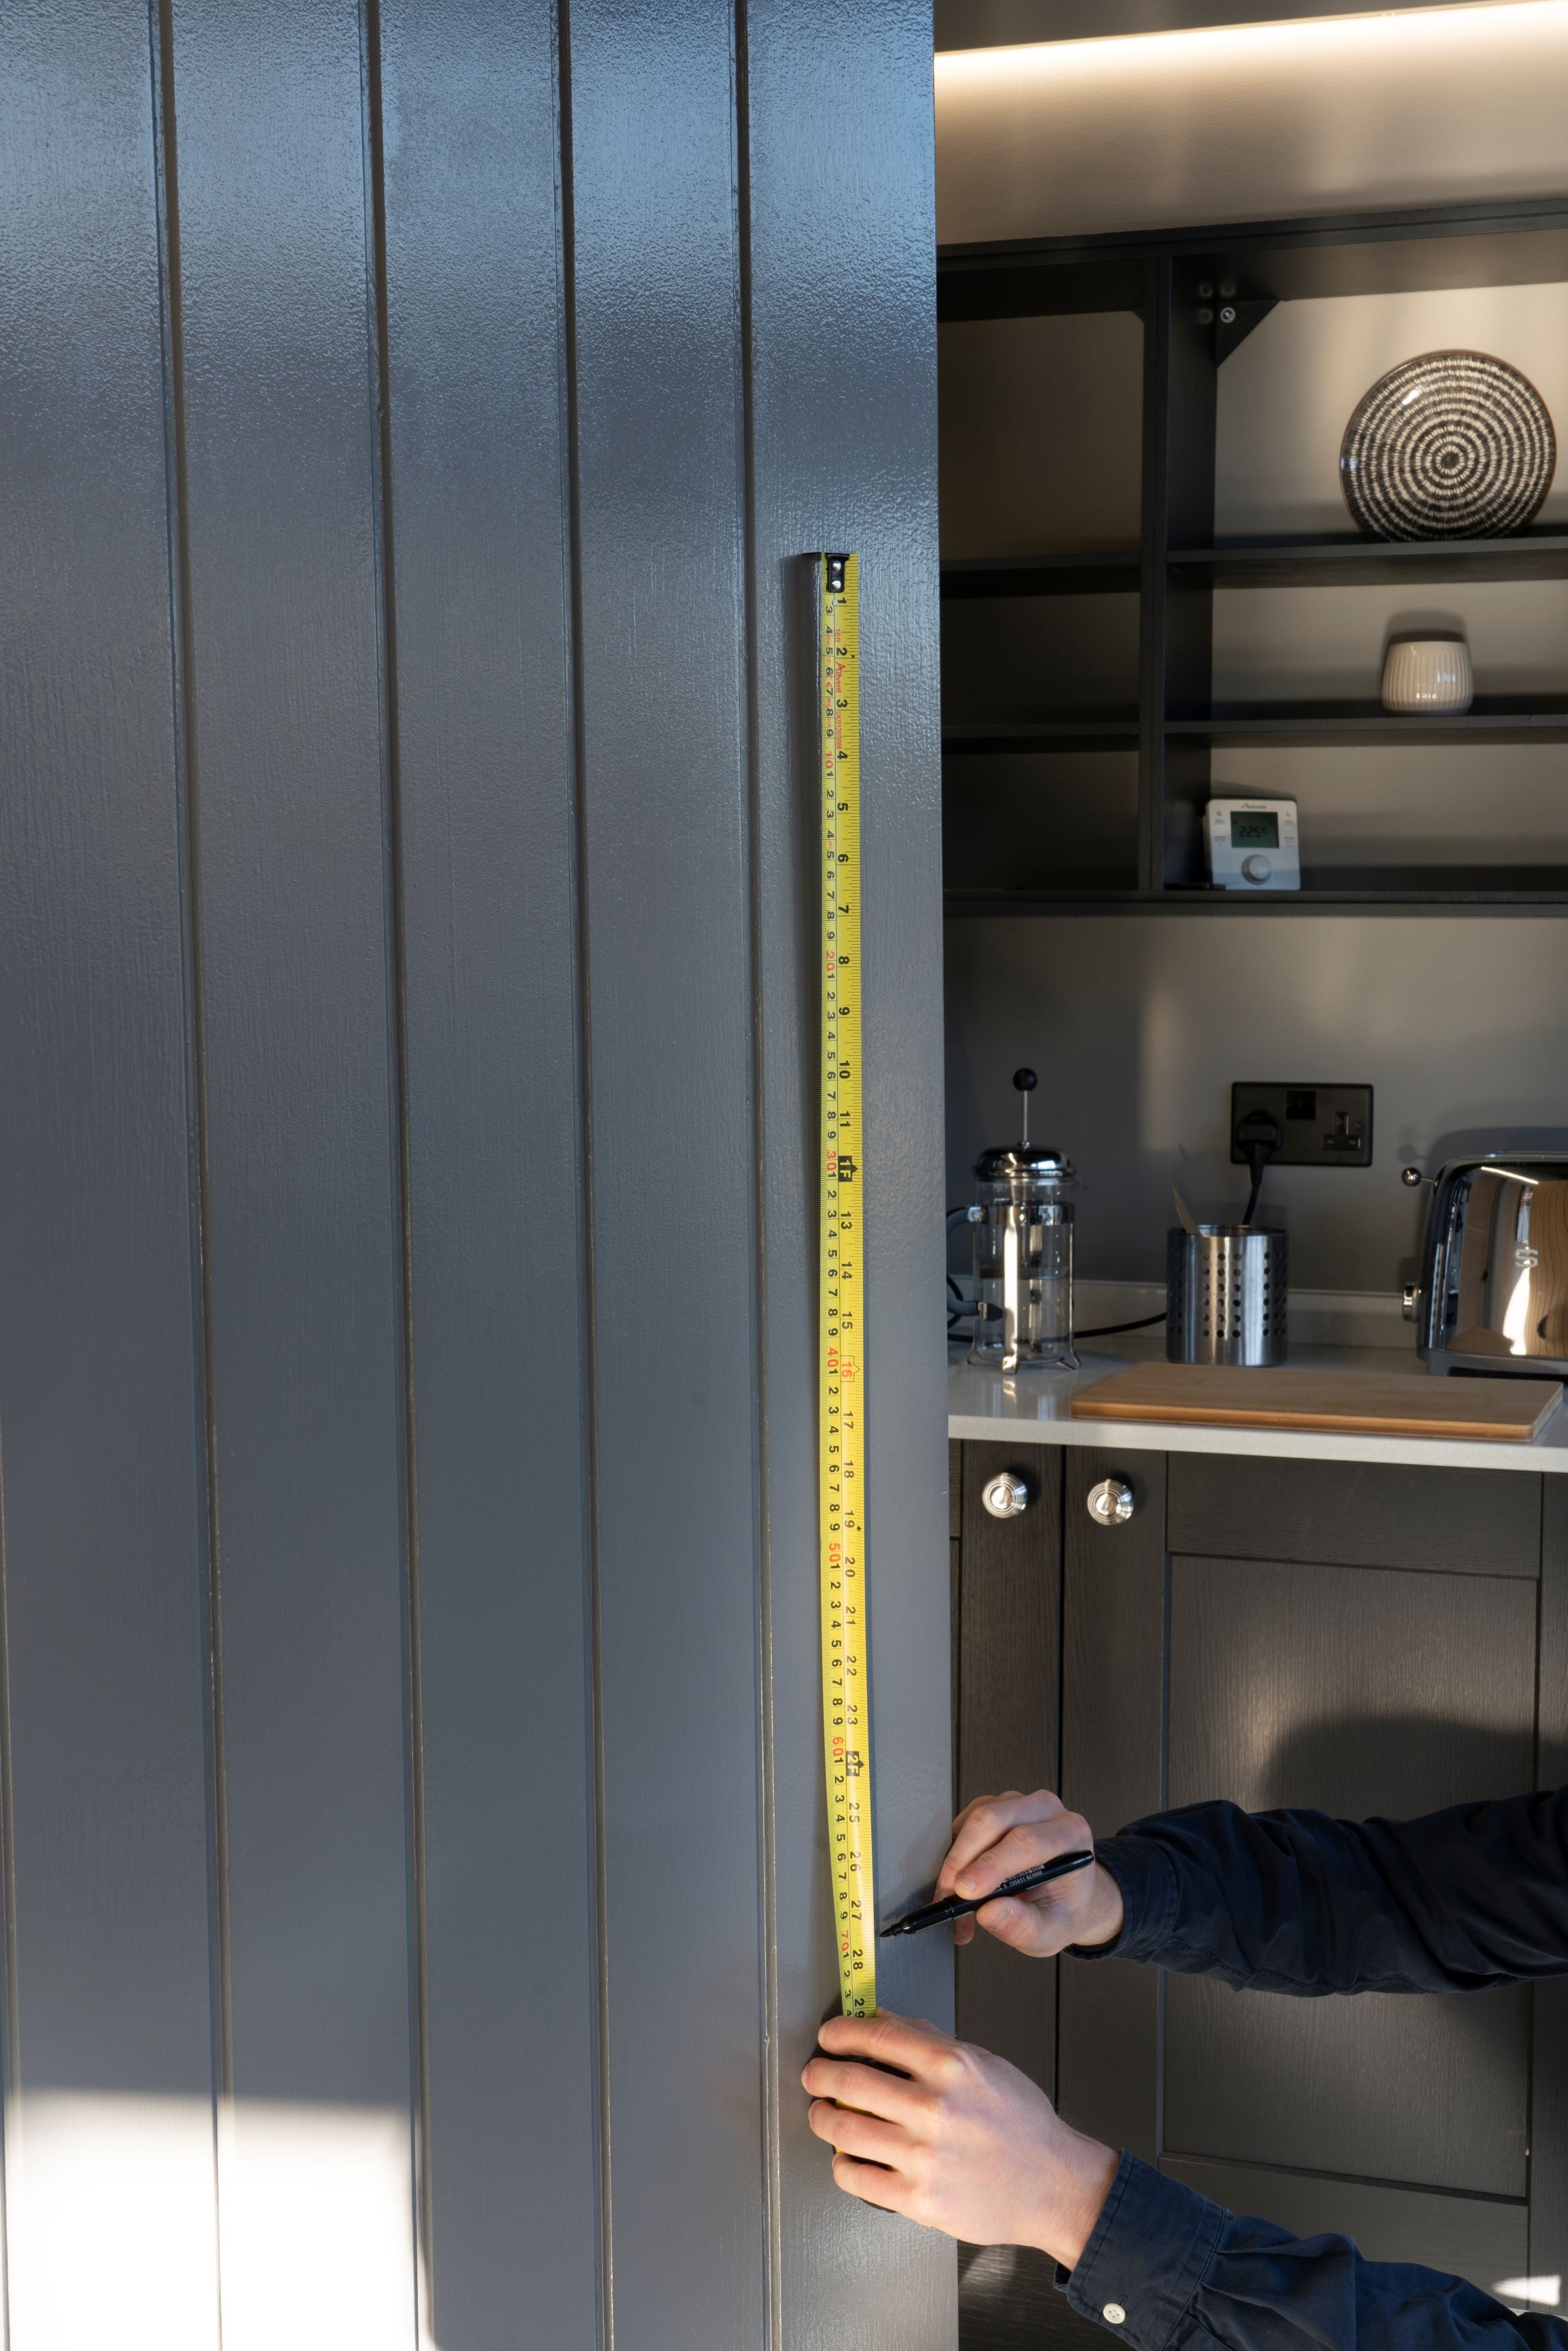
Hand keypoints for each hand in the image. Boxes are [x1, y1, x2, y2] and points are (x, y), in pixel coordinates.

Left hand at [802, 2008, 1116, 2262]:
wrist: (1052, 2184)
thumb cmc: (1021, 2124)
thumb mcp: (983, 2063)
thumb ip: (930, 2040)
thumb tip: (882, 2021)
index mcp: (952, 2066)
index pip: (875, 2037)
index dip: (840, 2033)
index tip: (829, 2037)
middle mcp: (934, 2108)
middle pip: (848, 2081)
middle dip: (821, 2074)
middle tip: (816, 2075)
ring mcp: (923, 2156)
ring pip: (843, 2129)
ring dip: (822, 2118)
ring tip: (824, 2114)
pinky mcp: (918, 2199)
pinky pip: (856, 2177)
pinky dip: (842, 2164)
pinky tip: (846, 2156)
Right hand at [937, 1789, 1123, 1954]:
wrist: (1067, 1895)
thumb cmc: (1064, 1908)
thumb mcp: (1052, 1931)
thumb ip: (1023, 1926)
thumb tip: (988, 1912)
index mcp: (1069, 1834)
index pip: (1026, 1840)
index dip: (991, 1864)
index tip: (965, 1891)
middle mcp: (1045, 1810)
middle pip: (993, 1819)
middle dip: (963, 1859)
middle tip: (950, 1897)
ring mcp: (1018, 1803)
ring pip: (973, 1819)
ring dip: (956, 1861)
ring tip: (957, 1902)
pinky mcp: (995, 1805)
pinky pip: (965, 1822)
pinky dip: (954, 1855)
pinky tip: (959, 1883)